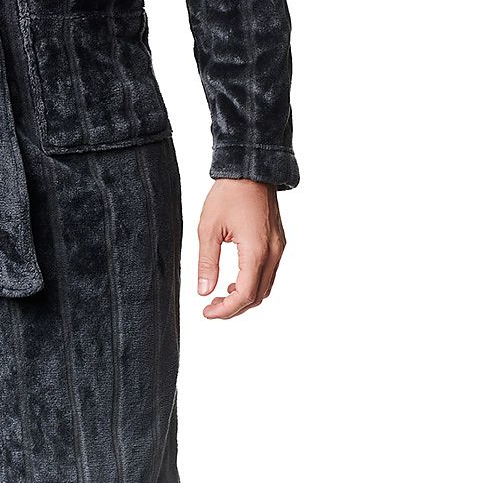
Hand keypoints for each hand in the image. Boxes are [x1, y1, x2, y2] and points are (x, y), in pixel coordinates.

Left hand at [196, 177, 285, 318]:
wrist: (250, 170)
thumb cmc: (228, 195)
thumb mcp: (208, 228)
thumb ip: (207, 263)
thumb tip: (203, 291)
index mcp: (256, 251)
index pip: (244, 295)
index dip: (226, 309)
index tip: (207, 312)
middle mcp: (272, 253)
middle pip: (257, 296)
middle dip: (234, 307)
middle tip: (211, 307)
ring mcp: (278, 248)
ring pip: (265, 287)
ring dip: (245, 297)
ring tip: (220, 295)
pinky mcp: (278, 242)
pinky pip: (269, 272)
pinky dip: (253, 283)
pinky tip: (235, 279)